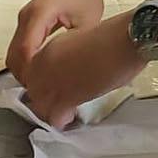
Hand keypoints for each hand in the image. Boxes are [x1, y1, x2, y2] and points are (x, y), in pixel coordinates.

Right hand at [7, 0, 105, 81]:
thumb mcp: (88, 23)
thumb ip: (76, 47)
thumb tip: (72, 73)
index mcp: (39, 15)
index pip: (25, 51)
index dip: (31, 73)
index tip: (42, 88)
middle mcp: (26, 17)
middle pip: (13, 55)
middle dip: (25, 75)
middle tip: (43, 91)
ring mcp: (24, 18)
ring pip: (13, 51)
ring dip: (24, 68)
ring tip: (43, 83)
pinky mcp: (27, 20)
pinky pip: (19, 44)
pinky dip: (26, 59)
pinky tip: (42, 69)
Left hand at [15, 14, 144, 129]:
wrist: (124, 40)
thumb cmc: (112, 37)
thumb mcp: (79, 42)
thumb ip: (67, 58)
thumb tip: (71, 71)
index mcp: (47, 50)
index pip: (32, 76)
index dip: (44, 85)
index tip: (54, 89)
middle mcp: (43, 67)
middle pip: (34, 93)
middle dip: (46, 100)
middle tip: (60, 104)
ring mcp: (52, 83)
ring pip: (42, 108)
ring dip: (52, 112)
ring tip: (65, 113)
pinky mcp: (66, 98)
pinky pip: (55, 117)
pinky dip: (62, 120)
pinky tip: (69, 118)